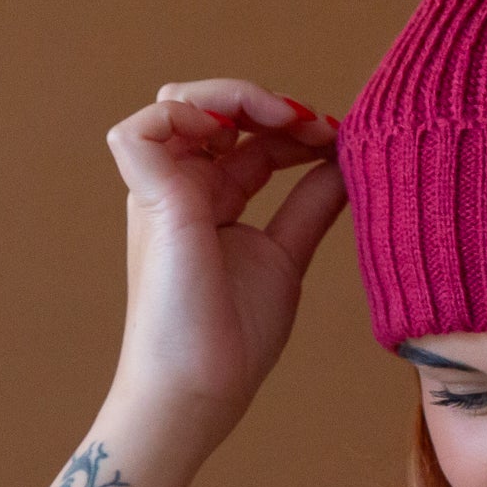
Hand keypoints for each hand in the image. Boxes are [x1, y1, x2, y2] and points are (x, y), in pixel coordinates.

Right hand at [103, 78, 346, 454]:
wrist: (201, 389)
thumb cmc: (233, 339)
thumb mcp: (285, 254)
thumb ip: (309, 206)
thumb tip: (344, 163)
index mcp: (211, 201)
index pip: (250, 139)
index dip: (294, 129)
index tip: (339, 138)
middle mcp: (181, 190)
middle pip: (213, 110)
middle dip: (268, 104)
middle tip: (317, 124)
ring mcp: (160, 193)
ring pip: (177, 103)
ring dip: (235, 97)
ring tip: (288, 119)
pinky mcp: (150, 200)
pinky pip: (143, 127)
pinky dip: (189, 111)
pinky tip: (240, 131)